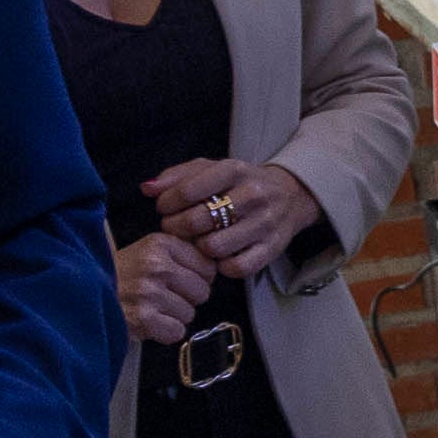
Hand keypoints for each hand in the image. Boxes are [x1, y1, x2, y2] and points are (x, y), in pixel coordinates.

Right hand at [111, 224, 219, 346]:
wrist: (80, 293)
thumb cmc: (118, 275)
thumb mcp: (146, 251)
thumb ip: (179, 253)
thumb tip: (216, 265)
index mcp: (160, 244)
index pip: (208, 266)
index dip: (197, 278)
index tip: (181, 281)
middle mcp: (157, 265)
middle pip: (203, 292)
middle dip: (187, 298)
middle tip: (164, 297)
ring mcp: (150, 293)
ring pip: (189, 314)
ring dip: (174, 316)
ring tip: (151, 308)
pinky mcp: (144, 319)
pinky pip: (176, 332)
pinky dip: (164, 332)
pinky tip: (149, 322)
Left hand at [140, 157, 326, 288]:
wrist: (290, 195)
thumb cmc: (239, 183)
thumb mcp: (211, 169)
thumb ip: (177, 176)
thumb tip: (147, 188)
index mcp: (234, 170)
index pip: (188, 190)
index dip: (167, 203)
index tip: (164, 208)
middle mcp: (252, 194)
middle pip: (198, 221)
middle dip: (177, 228)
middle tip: (175, 228)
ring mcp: (264, 223)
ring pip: (214, 247)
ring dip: (199, 248)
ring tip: (198, 241)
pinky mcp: (272, 249)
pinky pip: (236, 268)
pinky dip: (222, 266)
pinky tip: (219, 256)